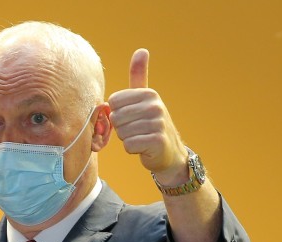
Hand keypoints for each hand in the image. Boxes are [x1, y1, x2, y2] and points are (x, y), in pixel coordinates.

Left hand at [108, 49, 187, 181]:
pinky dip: (133, 149)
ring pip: (122, 133)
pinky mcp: (157, 141)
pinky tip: (144, 147)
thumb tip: (141, 50)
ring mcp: (157, 123)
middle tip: (137, 130)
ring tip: (141, 137)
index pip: (113, 102)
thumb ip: (139, 76)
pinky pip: (129, 145)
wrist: (168, 151)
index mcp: (148, 93)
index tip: (132, 116)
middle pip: (116, 118)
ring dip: (128, 139)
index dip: (118, 113)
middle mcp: (155, 105)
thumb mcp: (145, 98)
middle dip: (122, 128)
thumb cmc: (150, 123)